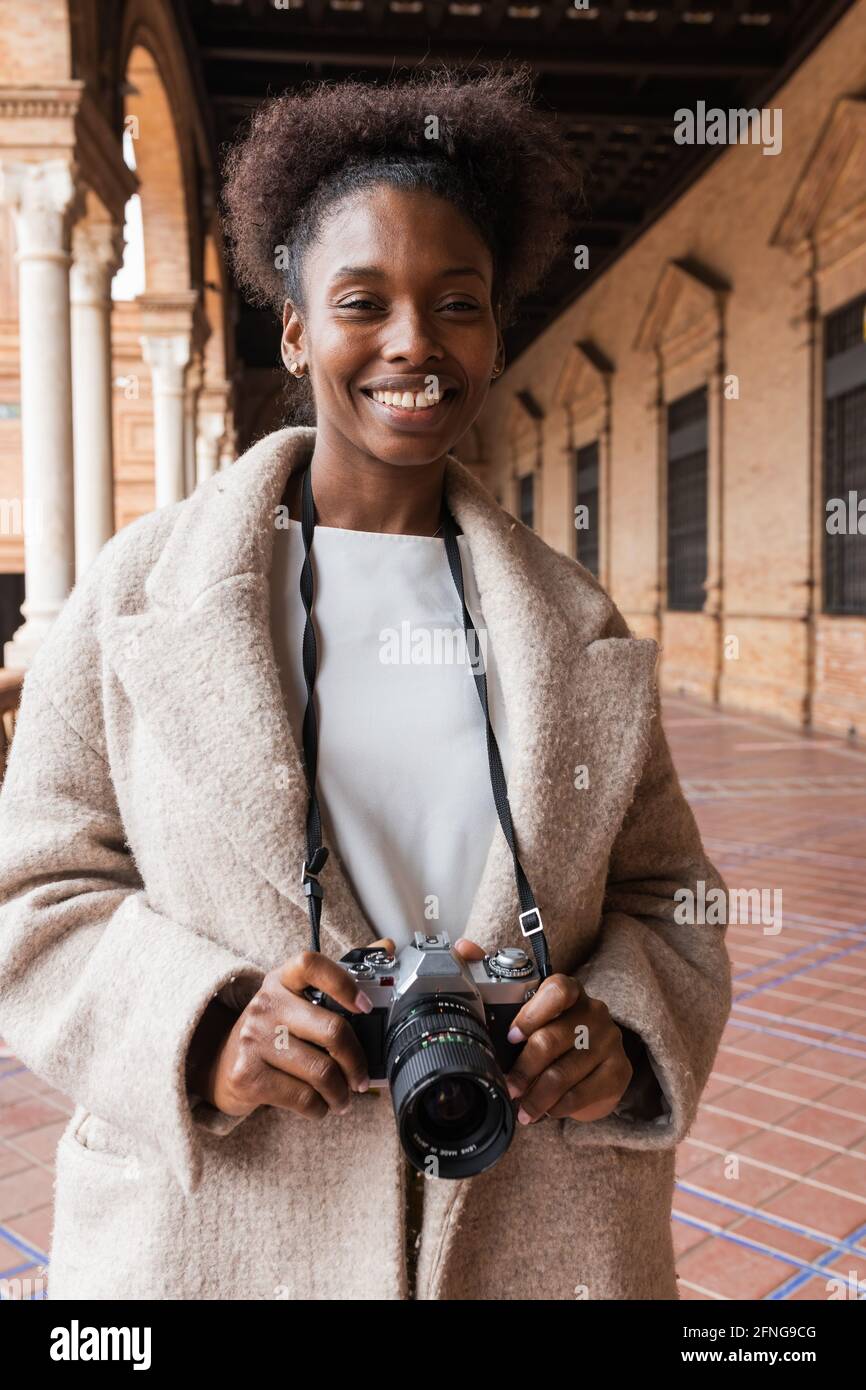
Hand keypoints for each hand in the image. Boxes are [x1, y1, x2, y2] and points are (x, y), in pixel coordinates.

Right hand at [191, 938, 395, 1120]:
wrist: (219, 1065)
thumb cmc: (271, 1031)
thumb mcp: (296, 999)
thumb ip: (340, 976)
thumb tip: (387, 945)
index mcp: (281, 980)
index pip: (311, 964)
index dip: (343, 982)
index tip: (366, 1006)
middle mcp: (265, 1005)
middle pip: (332, 1030)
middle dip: (356, 1062)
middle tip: (361, 1078)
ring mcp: (254, 1040)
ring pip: (321, 1071)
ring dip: (340, 1093)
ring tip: (343, 1098)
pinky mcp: (248, 1076)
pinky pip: (302, 1098)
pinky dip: (319, 1108)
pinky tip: (319, 1106)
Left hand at [453, 937, 632, 1124]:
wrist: (592, 1065)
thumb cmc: (549, 1032)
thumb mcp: (523, 1009)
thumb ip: (492, 976)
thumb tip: (462, 948)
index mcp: (569, 990)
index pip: (558, 990)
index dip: (532, 1015)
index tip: (511, 1037)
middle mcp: (594, 1011)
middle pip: (554, 1039)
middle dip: (524, 1069)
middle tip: (508, 1087)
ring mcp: (610, 1041)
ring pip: (566, 1073)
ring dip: (538, 1096)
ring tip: (522, 1109)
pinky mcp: (619, 1071)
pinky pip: (583, 1094)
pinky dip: (559, 1107)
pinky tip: (546, 1111)